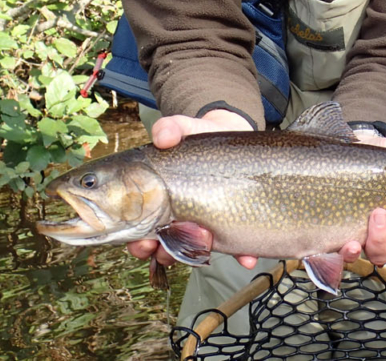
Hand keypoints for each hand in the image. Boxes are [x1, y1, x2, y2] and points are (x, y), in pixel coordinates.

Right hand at [127, 109, 259, 269]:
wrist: (230, 133)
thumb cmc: (196, 136)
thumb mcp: (182, 128)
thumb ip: (169, 128)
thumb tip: (162, 137)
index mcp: (156, 203)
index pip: (139, 233)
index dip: (139, 244)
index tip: (144, 242)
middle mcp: (177, 220)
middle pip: (164, 249)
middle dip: (165, 254)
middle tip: (170, 249)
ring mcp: (204, 224)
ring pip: (197, 251)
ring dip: (198, 252)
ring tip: (205, 241)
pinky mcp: (231, 224)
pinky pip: (235, 246)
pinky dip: (240, 255)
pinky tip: (246, 258)